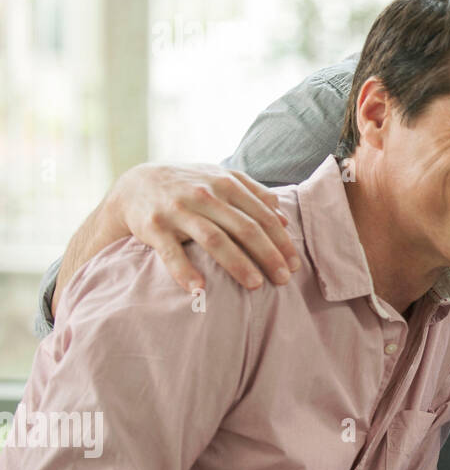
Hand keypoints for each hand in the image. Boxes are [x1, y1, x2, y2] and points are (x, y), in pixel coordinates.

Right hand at [109, 163, 299, 293]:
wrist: (135, 183)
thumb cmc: (190, 184)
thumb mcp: (221, 179)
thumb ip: (253, 193)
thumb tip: (283, 217)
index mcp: (225, 184)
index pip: (261, 215)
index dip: (280, 241)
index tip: (294, 265)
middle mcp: (204, 194)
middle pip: (244, 228)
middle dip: (267, 255)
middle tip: (283, 280)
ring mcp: (178, 210)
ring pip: (214, 239)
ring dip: (237, 264)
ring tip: (256, 285)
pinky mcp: (153, 226)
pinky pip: (171, 252)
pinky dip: (185, 271)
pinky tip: (199, 290)